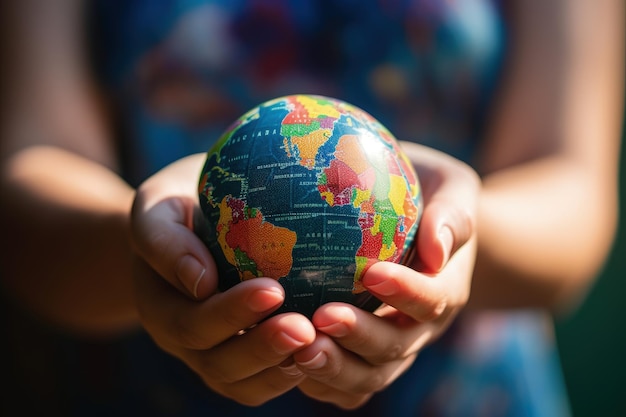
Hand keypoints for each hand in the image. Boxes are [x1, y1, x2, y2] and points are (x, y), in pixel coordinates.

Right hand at [130, 154, 315, 405]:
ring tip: (317, 342)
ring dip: (279, 367)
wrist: (186, 228)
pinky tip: (322, 349)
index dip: (231, 313)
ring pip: (242, 384)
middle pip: (218, 364)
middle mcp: (184, 341)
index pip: (191, 321)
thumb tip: (202, 280)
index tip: (273, 289)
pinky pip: (261, 382)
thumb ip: (164, 240)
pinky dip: (289, 373)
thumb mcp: (157, 207)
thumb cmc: (177, 207)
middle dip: (262, 348)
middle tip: (304, 328)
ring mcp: (210, 354)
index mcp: (159, 306)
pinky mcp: (239, 358)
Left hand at [291, 143, 479, 408]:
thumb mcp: (452, 189)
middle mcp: (418, 328)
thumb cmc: (430, 196)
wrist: (421, 231)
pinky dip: (320, 382)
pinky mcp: (362, 357)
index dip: (407, 292)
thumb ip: (451, 215)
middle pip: (396, 347)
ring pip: (368, 375)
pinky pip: (344, 385)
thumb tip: (435, 248)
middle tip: (322, 317)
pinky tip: (285, 363)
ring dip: (335, 367)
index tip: (372, 274)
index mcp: (445, 289)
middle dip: (361, 337)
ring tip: (297, 348)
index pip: (433, 299)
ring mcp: (390, 348)